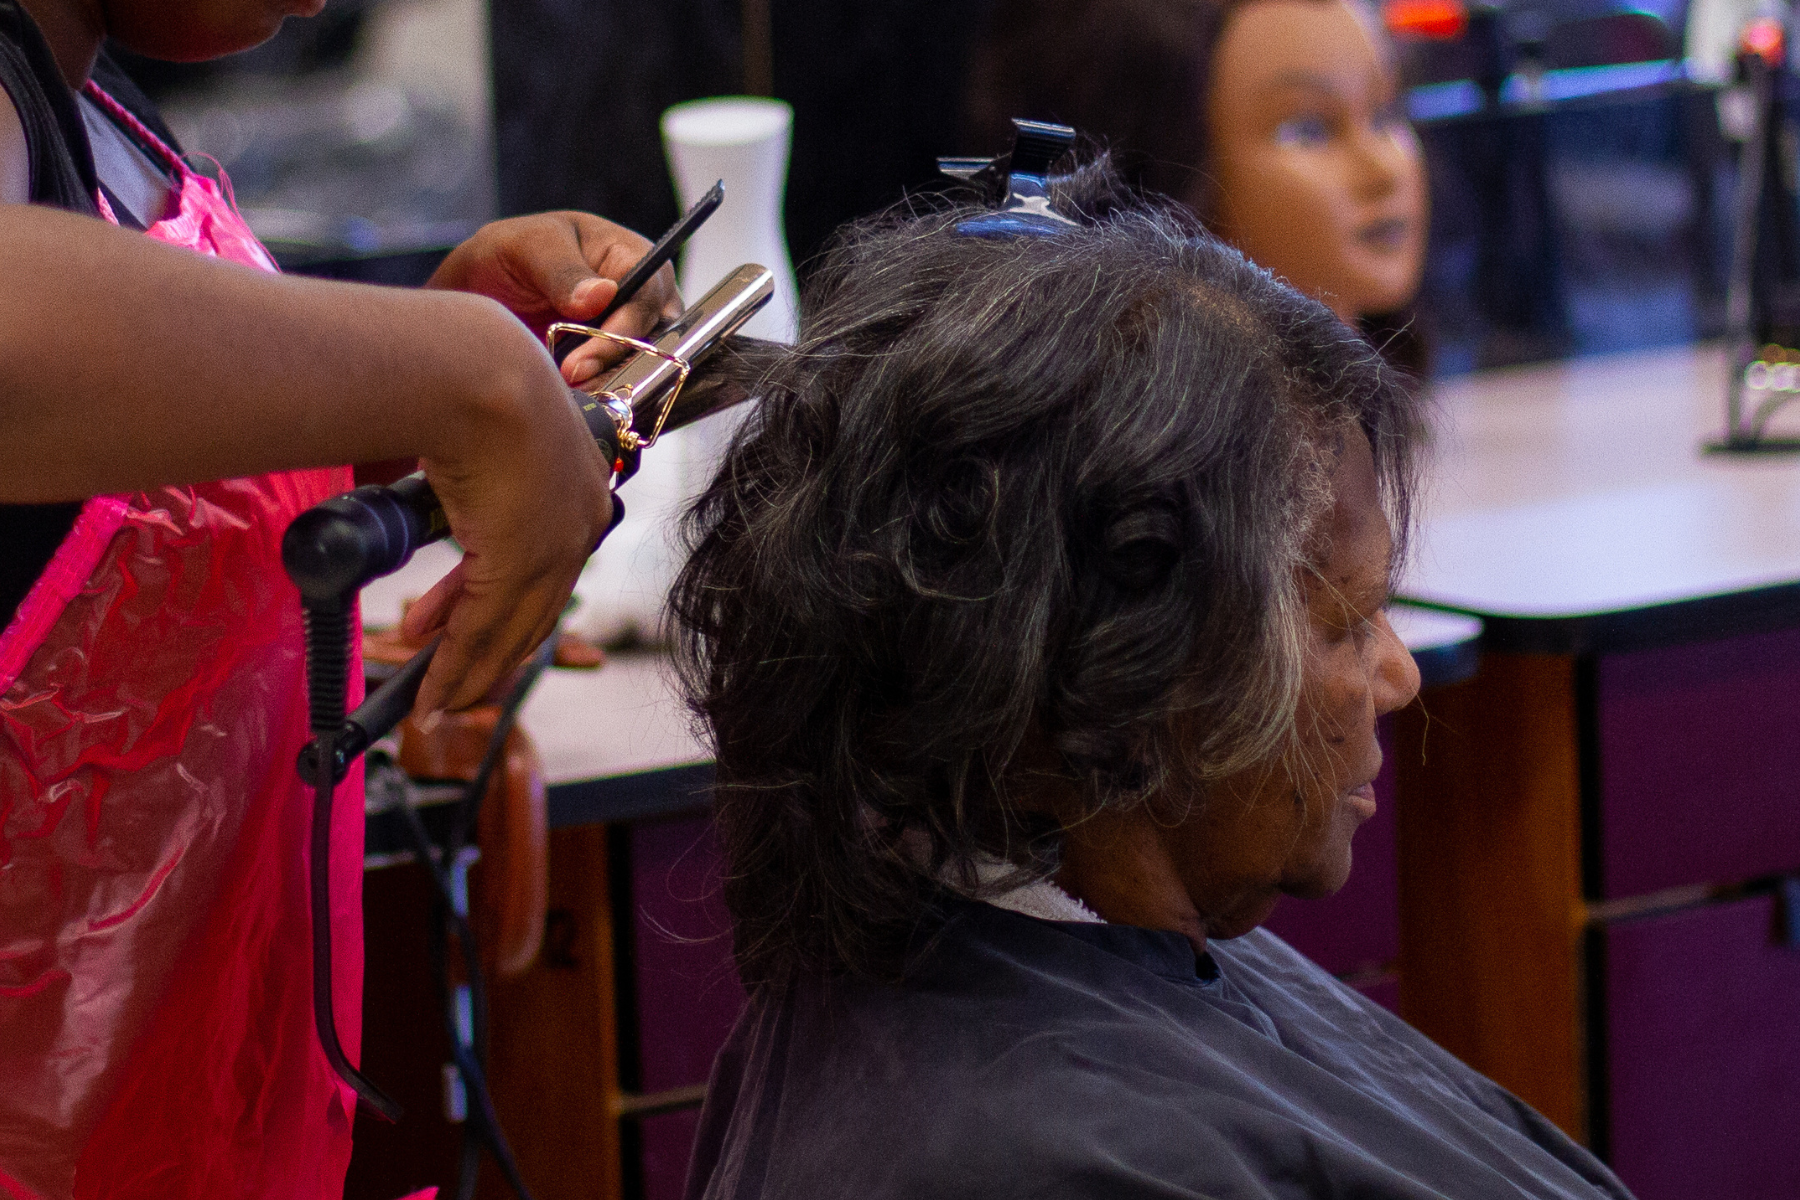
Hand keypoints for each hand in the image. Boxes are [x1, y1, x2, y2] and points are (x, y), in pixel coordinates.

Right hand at [396, 308, 614, 713]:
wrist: (474, 370)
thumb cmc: (468, 381)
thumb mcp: (476, 437)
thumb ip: (472, 477)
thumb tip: (446, 483)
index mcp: (577, 484)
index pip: (543, 564)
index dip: (500, 603)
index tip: (463, 627)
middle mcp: (578, 520)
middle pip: (533, 608)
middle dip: (484, 647)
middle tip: (448, 675)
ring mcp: (556, 545)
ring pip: (511, 629)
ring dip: (468, 668)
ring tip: (435, 696)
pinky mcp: (524, 563)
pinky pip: (486, 630)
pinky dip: (457, 666)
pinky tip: (433, 690)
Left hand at [428, 211, 682, 387]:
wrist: (480, 288)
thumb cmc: (510, 253)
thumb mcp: (529, 248)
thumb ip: (562, 271)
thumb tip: (603, 295)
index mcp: (632, 257)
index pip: (650, 296)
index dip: (625, 328)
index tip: (584, 356)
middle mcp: (641, 298)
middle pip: (657, 337)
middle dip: (616, 363)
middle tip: (573, 377)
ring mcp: (630, 334)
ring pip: (646, 367)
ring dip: (610, 383)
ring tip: (569, 389)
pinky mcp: (613, 364)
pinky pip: (625, 385)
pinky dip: (601, 394)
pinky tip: (573, 397)